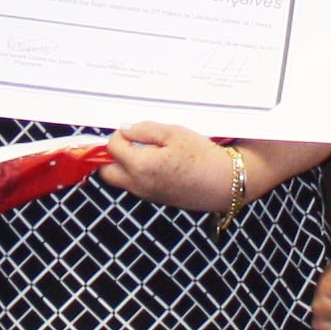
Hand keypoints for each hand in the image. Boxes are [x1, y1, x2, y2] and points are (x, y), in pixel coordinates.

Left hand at [100, 122, 242, 215]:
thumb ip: (144, 130)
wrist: (224, 183)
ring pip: (120, 181)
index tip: (132, 130)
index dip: (119, 135)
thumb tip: (125, 130)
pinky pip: (136, 186)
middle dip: (111, 156)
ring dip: (123, 166)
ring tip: (145, 151)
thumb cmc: (202, 155)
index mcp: (140, 166)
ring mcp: (146, 195)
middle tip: (127, 143)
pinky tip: (157, 163)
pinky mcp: (156, 199)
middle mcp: (138, 184)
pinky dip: (137, 174)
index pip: (112, 148)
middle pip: (106, 172)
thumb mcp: (173, 133)